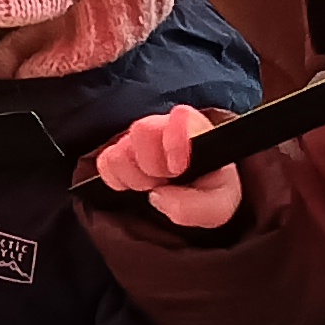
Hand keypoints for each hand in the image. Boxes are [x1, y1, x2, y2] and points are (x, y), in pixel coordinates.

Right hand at [93, 105, 244, 230]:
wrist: (193, 194)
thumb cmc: (209, 191)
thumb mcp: (219, 204)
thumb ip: (197, 205)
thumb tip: (159, 196)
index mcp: (195, 129)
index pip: (181, 118)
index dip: (175, 141)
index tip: (177, 168)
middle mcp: (163, 126)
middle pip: (142, 130)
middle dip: (152, 164)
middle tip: (166, 179)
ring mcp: (137, 139)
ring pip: (119, 151)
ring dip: (134, 175)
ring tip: (153, 184)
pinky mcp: (117, 153)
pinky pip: (105, 163)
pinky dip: (117, 179)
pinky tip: (137, 185)